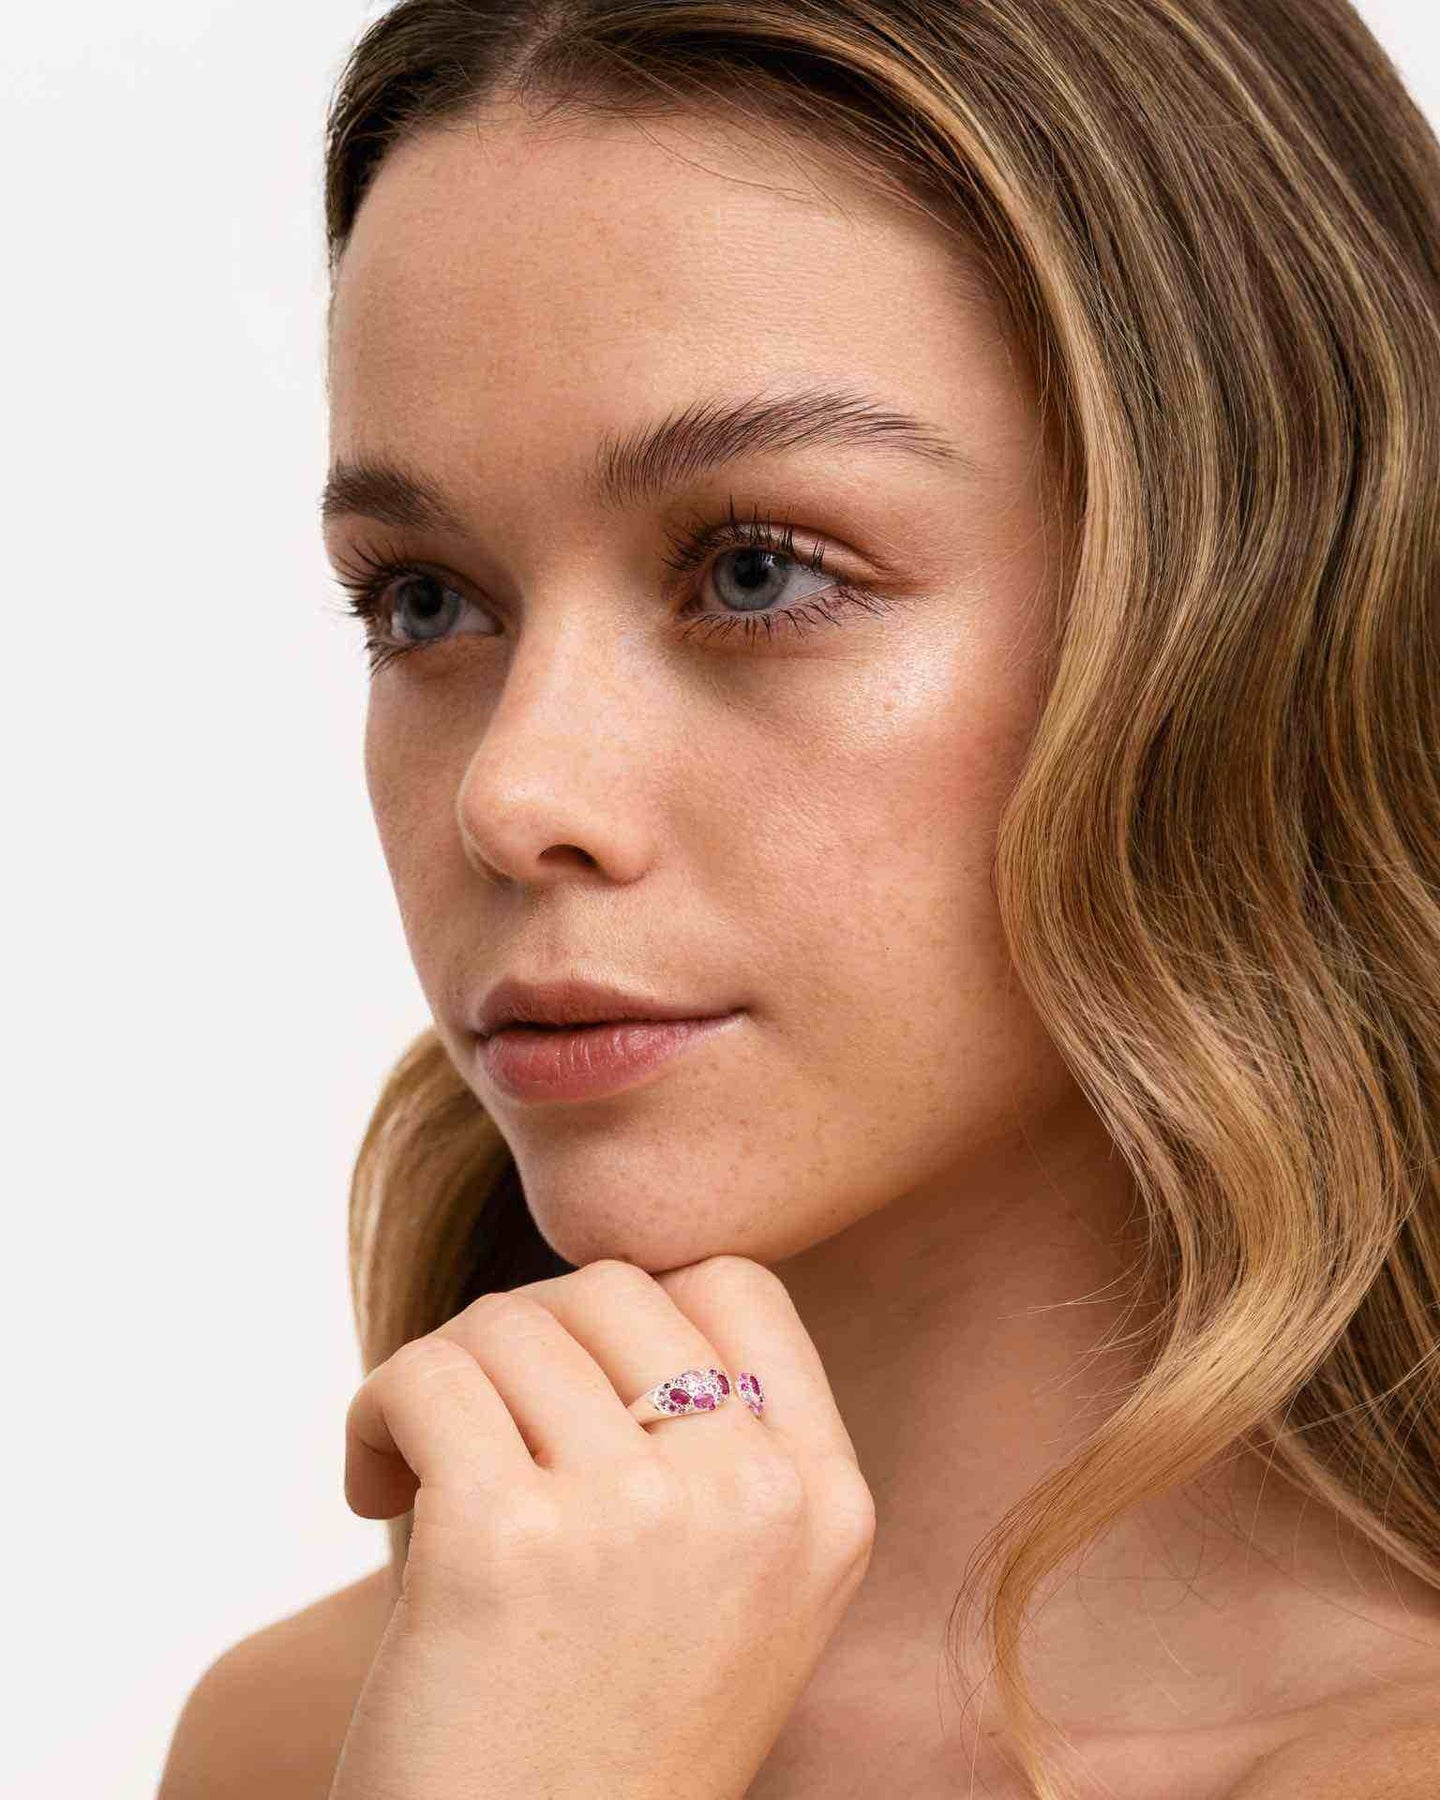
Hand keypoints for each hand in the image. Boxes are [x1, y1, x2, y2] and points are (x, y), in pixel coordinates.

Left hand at [328, 1254, 876, 1799]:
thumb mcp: (735, 1590)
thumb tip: (591, 1294)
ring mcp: (640, 1513)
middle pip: (610, 1288)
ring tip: (417, 1475)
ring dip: (440, 1379)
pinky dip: (375, 1414)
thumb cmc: (605, 1738)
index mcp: (825, 1503)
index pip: (736, 1284)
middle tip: (478, 1430)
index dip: (634, 1310)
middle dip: (523, 1339)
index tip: (574, 1388)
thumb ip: (717, 1444)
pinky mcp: (511, 1539)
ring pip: (508, 1323)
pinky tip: (372, 1489)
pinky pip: (425, 1375)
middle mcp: (754, 1497)